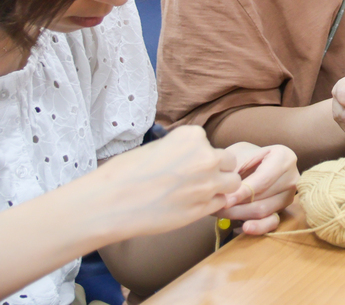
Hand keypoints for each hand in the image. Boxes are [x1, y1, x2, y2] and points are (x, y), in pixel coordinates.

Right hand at [91, 125, 239, 239]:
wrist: (111, 202)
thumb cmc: (126, 173)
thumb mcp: (157, 147)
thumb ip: (181, 149)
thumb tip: (191, 156)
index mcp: (192, 136)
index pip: (209, 144)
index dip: (199, 155)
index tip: (184, 164)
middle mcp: (206, 157)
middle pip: (229, 161)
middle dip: (217, 169)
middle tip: (196, 179)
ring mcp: (208, 184)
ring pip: (233, 183)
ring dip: (220, 187)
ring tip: (198, 193)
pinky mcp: (204, 208)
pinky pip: (221, 203)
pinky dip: (211, 204)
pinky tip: (191, 205)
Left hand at [216, 143, 298, 235]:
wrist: (251, 162)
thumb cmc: (244, 156)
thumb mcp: (237, 156)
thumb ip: (234, 174)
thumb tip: (228, 199)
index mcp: (284, 157)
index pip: (263, 179)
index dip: (243, 192)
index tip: (225, 201)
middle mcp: (292, 176)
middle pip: (262, 197)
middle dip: (237, 204)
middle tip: (218, 206)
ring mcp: (289, 194)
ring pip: (263, 211)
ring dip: (239, 214)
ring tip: (222, 212)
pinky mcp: (284, 210)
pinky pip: (272, 222)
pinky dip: (258, 227)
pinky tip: (245, 227)